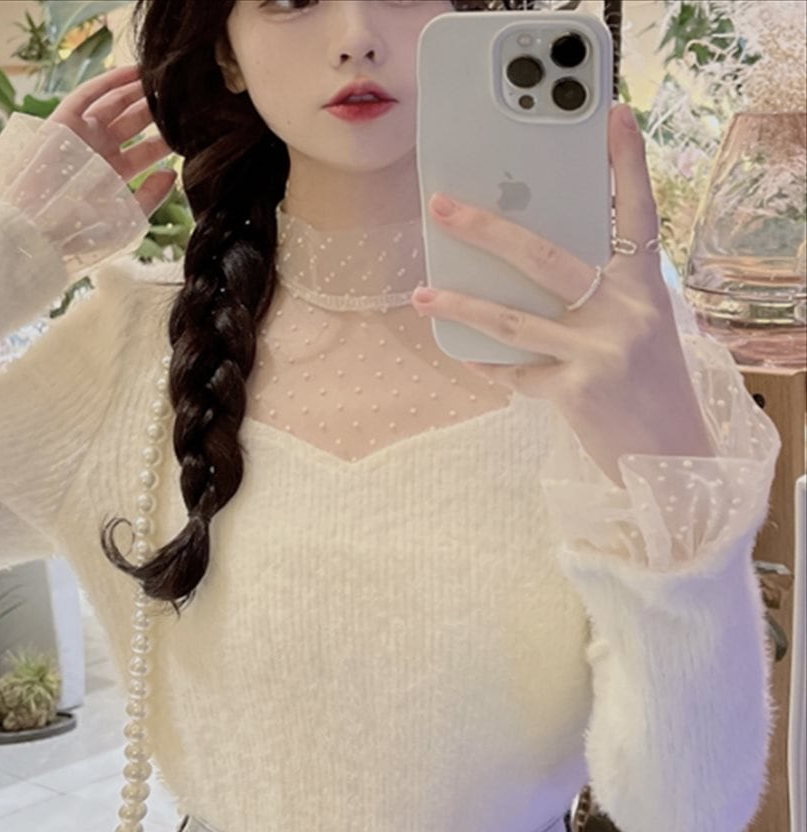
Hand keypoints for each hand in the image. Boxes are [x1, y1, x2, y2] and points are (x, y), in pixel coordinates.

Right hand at [49, 64, 175, 217]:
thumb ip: (151, 196)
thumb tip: (172, 174)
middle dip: (155, 110)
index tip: (191, 129)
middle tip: (180, 98)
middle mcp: (97, 152)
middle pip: (132, 125)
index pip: (145, 151)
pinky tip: (134, 71)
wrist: (39, 229)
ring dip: (137, 91)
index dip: (165, 139)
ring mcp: (80, 135)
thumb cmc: (80, 231)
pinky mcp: (62, 122)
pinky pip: (88, 94)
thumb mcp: (127, 217)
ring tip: (162, 77)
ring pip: (113, 106)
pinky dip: (109, 82)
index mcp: (112, 176)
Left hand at [410, 104, 713, 486]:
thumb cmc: (650, 384)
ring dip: (460, 306)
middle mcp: (625, 313)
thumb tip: (523, 265)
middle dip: (486, 229)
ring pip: (511, 320)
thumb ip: (599, 294)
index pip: (639, 213)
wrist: (669, 457)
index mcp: (646, 288)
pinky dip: (490, 364)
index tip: (614, 114)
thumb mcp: (640, 327)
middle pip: (544, 257)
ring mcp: (598, 352)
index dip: (627, 163)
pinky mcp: (575, 392)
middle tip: (442, 207)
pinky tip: (468, 355)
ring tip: (421, 295)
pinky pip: (515, 371)